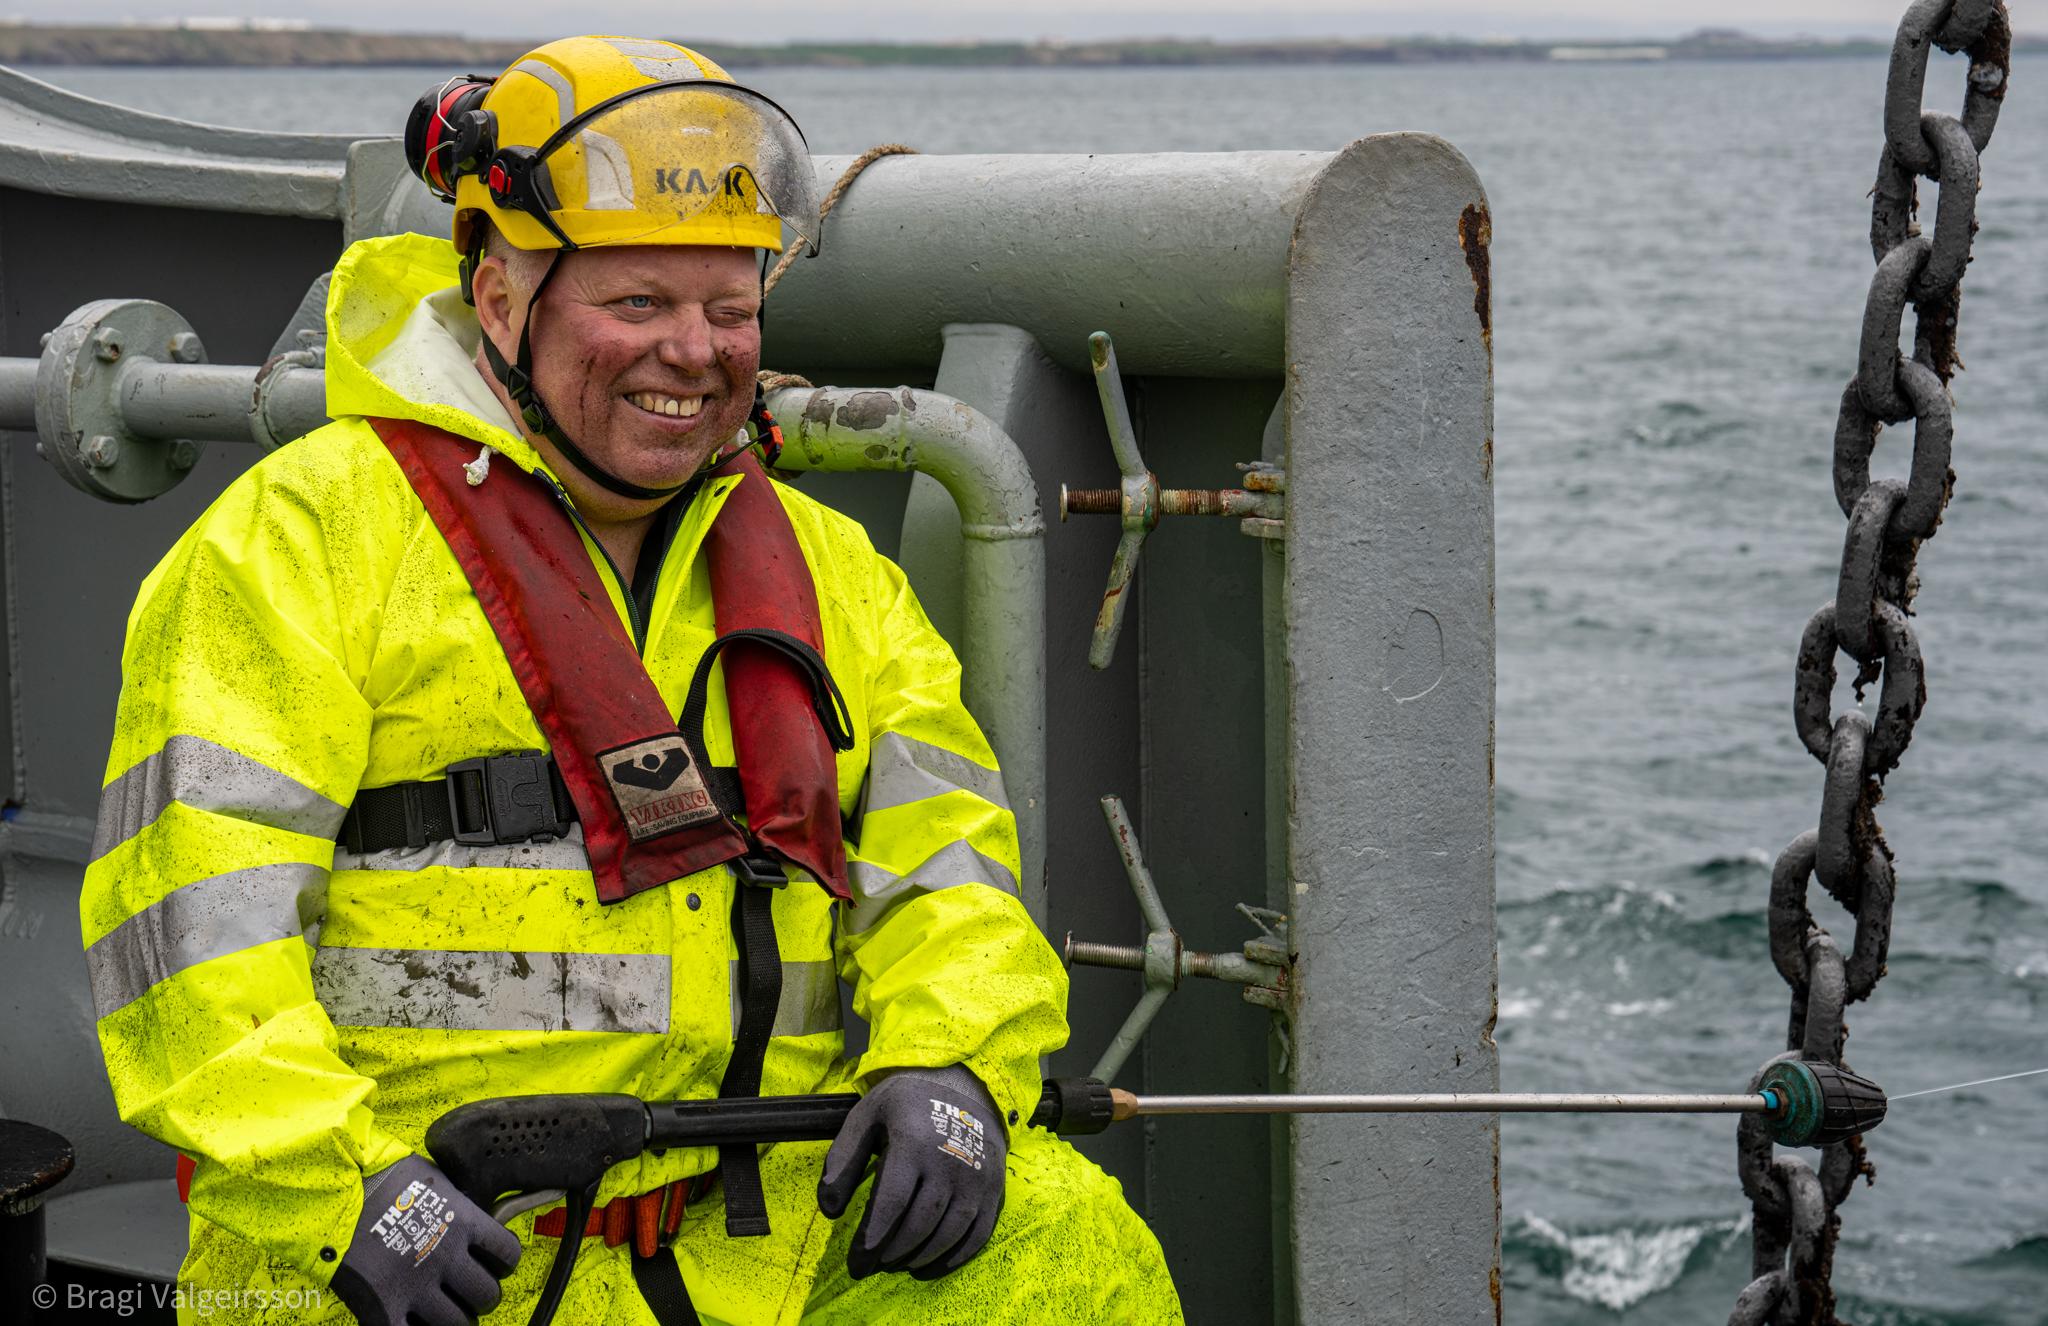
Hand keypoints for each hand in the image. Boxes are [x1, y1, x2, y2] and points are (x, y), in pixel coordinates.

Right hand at [329, 1155, 522, 1325]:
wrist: (331, 1190)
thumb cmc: (378, 1175)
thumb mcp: (433, 1178)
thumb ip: (456, 1203)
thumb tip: (470, 1215)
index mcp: (463, 1221)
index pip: (507, 1254)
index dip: (503, 1263)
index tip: (494, 1265)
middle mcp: (446, 1256)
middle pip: (487, 1295)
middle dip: (481, 1297)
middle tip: (469, 1294)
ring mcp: (415, 1285)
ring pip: (458, 1323)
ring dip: (456, 1320)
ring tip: (446, 1313)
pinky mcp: (383, 1307)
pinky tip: (413, 1323)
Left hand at [816, 1065, 1008, 1280]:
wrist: (963, 1085)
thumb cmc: (907, 1104)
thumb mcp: (867, 1116)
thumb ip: (842, 1160)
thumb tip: (830, 1211)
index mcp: (914, 1142)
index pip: (891, 1203)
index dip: (871, 1240)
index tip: (857, 1263)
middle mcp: (950, 1161)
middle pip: (920, 1223)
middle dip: (893, 1252)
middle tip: (873, 1265)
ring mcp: (976, 1177)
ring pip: (949, 1234)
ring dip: (920, 1258)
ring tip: (896, 1264)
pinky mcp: (993, 1188)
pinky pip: (977, 1234)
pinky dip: (953, 1258)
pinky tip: (928, 1267)